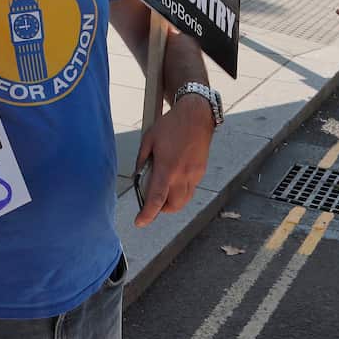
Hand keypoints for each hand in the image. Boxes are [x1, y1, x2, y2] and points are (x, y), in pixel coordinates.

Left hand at [133, 94, 213, 227]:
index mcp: (167, 168)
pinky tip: (175, 179)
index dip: (147, 214)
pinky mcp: (200, 171)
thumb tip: (138, 175)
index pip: (156, 200)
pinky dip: (181, 191)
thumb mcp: (149, 139)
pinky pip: (190, 189)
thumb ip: (142, 160)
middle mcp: (182, 175)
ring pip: (183, 200)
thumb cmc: (171, 125)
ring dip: (172, 202)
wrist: (195, 116)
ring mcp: (194, 175)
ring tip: (163, 192)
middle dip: (161, 210)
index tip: (140, 222)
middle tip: (152, 203)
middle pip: (172, 206)